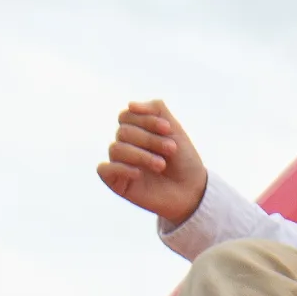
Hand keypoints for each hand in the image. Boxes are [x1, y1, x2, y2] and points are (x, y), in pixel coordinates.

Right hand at [97, 99, 210, 224]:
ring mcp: (120, 164)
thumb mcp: (174, 130)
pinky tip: (139, 174)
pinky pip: (104, 170)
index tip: (168, 129)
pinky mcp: (116, 183)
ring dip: (142, 155)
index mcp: (136, 131)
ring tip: (161, 165)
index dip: (146, 119)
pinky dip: (121, 168)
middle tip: (171, 149)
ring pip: (115, 148)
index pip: (126, 115)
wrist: (192, 191)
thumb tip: (130, 105)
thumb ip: (156, 109)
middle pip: (123, 132)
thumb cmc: (184, 161)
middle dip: (150, 139)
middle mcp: (125, 145)